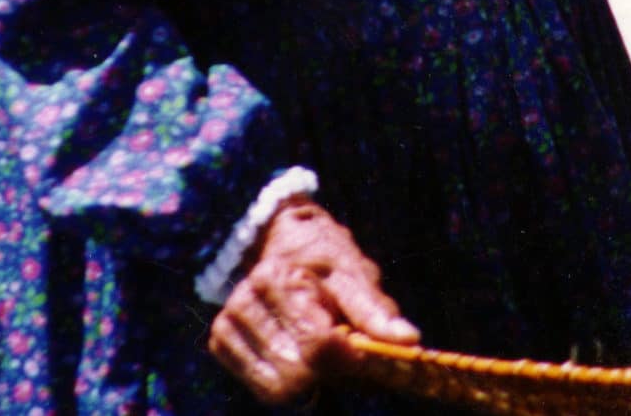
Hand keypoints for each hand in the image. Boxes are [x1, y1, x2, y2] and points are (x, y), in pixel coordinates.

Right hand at [207, 196, 418, 405]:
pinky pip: (262, 390)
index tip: (361, 352)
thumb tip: (410, 340)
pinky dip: (286, 382)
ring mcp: (228, 320)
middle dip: (330, 370)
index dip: (349, 359)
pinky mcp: (220, 340)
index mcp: (280, 276)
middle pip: (300, 374)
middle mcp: (246, 297)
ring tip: (320, 347)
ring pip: (279, 388)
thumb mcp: (355, 273)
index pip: (320, 346)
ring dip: (309, 379)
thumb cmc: (326, 259)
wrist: (284, 239)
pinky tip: (295, 353)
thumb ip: (377, 310)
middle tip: (343, 347)